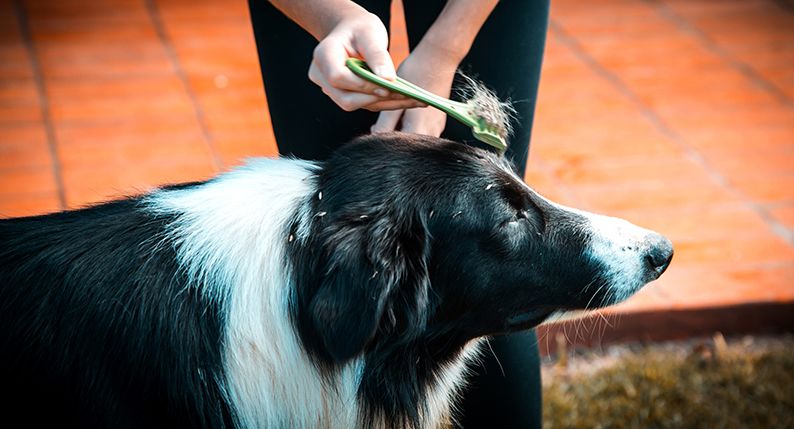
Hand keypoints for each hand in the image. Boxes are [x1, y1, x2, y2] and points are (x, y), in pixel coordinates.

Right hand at [308, 11, 424, 111]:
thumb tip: (388, 81)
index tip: (387, 85)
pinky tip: (410, 100)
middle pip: (346, 98)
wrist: (351, 32)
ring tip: (416, 100)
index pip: (338, 77)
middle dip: (377, 98)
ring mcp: (332, 89)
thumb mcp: (370, 33)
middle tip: (408, 96)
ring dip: (386, 104)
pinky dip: (387, 103)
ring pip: (357, 105)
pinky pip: (366, 104)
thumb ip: (377, 55)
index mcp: (323, 55)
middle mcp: (322, 76)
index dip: (361, 85)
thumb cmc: (359, 28)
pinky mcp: (346, 96)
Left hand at [370, 46, 456, 136]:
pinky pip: (421, 128)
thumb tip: (375, 136)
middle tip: (382, 119)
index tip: (376, 127)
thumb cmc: (415, 73)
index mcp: (419, 128)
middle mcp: (431, 131)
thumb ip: (385, 121)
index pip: (398, 145)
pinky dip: (409, 123)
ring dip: (400, 128)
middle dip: (392, 134)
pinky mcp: (438, 120)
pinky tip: (404, 110)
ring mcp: (437, 126)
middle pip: (407, 142)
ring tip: (392, 114)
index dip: (384, 139)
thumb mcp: (394, 97)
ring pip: (413, 136)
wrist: (439, 57)